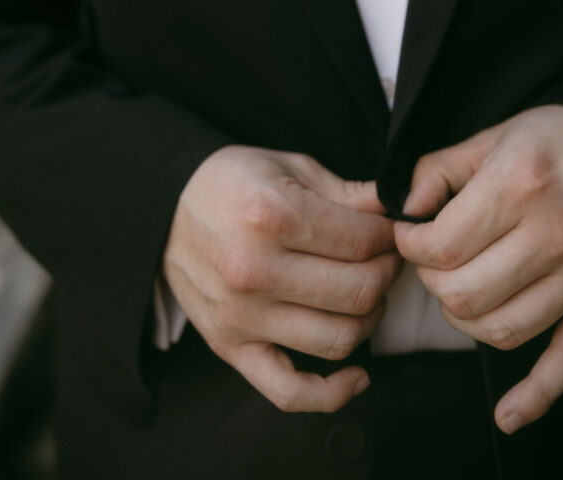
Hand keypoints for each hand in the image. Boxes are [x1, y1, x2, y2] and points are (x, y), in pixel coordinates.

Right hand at [163, 145, 400, 412]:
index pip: (363, 242)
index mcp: (272, 217)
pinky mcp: (230, 348)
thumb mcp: (290, 168)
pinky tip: (358, 375)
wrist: (165, 208)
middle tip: (385, 257)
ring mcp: (242, 316)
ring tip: (366, 291)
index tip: (389, 230)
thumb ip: (348, 193)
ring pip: (339, 338)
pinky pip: (290, 393)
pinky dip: (333, 394)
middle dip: (386, 272)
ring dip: (369, 317)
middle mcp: (256, 271)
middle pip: (358, 291)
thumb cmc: (232, 182)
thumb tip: (397, 209)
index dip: (388, 236)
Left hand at [394, 106, 562, 433]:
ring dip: (465, 321)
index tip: (411, 238)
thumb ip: (439, 169)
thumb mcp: (494, 136)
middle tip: (433, 264)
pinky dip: (537, 396)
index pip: (441, 247)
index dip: (410, 247)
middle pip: (463, 294)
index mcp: (519, 186)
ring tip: (461, 294)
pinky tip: (509, 414)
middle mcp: (553, 234)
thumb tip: (402, 207)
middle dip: (431, 283)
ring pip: (503, 331)